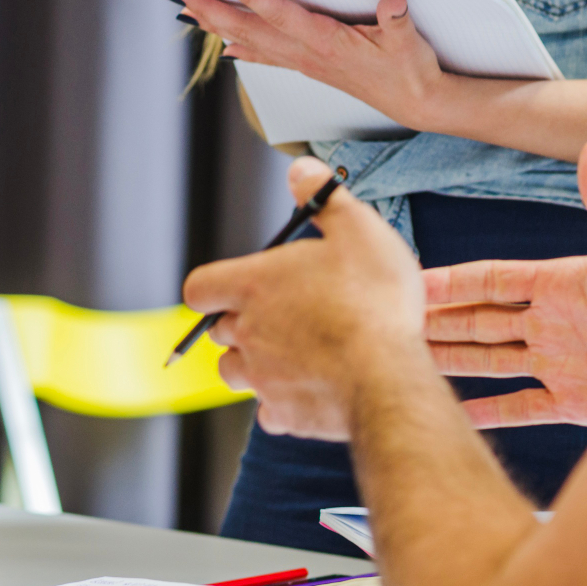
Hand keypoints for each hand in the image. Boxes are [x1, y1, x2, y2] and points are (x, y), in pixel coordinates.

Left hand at [167, 0, 444, 129]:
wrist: (418, 103)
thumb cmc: (412, 70)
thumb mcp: (411, 42)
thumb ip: (398, 20)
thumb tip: (393, 1)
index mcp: (332, 44)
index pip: (286, 16)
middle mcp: (313, 56)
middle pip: (255, 30)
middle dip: (216, 11)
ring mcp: (310, 63)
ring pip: (256, 42)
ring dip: (220, 26)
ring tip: (189, 10)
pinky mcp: (313, 67)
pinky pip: (271, 56)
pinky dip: (245, 49)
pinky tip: (225, 45)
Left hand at [184, 157, 425, 440]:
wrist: (387, 376)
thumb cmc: (375, 303)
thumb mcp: (360, 231)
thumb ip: (325, 198)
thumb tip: (300, 170)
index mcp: (254, 285)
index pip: (200, 287)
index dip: (212, 288)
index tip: (231, 289)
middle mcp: (248, 333)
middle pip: (219, 331)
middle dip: (240, 324)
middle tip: (281, 317)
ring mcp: (262, 377)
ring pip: (234, 372)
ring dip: (253, 364)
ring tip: (290, 354)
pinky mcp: (283, 415)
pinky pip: (267, 411)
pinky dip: (279, 402)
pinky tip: (308, 388)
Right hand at [424, 139, 586, 428]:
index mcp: (563, 285)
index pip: (492, 280)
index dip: (451, 282)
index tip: (412, 283)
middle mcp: (554, 324)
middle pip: (480, 321)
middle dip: (438, 322)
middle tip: (393, 324)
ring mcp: (561, 364)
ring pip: (490, 362)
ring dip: (452, 362)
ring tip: (411, 362)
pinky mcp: (576, 403)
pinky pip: (519, 408)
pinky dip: (486, 413)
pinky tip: (455, 414)